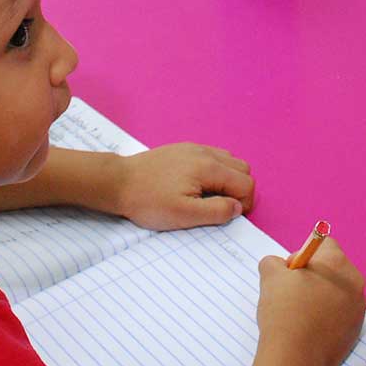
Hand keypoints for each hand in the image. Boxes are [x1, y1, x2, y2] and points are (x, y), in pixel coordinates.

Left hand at [111, 143, 254, 229]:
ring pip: (228, 161)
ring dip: (228, 180)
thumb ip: (216, 211)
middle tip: (220, 207)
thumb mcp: (184, 215)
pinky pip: (212, 156)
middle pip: (242, 169)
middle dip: (239, 190)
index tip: (226, 216)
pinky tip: (197, 185)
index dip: (244, 203)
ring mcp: (193, 148)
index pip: (246, 183)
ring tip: (209, 197)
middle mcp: (205, 152)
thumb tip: (237, 207)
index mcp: (209, 167)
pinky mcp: (182, 149)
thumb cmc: (149, 201)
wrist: (118, 182)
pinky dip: (215, 171)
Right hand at [256, 238, 365, 365]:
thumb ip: (274, 262)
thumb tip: (280, 267)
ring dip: (322, 297)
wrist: (296, 354)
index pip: (324, 244)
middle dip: (315, 276)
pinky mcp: (356, 330)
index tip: (291, 273)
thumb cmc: (284, 309)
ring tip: (301, 314)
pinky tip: (310, 328)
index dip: (304, 255)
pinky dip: (328, 317)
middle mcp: (354, 281)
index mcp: (337, 262)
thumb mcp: (270, 274)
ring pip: (338, 292)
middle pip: (333, 269)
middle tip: (294, 293)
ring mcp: (358, 307)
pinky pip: (341, 314)